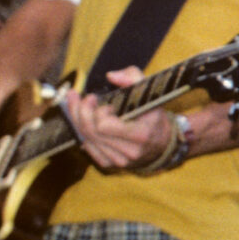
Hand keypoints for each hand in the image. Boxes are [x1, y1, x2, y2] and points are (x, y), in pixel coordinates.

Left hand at [59, 68, 174, 173]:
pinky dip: (81, 132)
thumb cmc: (153, 116)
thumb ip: (133, 78)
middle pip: (91, 132)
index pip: (104, 126)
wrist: (162, 143)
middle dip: (81, 111)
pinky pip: (87, 147)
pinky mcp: (109, 163)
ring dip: (77, 119)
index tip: (102, 100)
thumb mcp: (150, 93)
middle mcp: (129, 151)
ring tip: (76, 103)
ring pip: (86, 139)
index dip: (98, 111)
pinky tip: (81, 120)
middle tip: (82, 97)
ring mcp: (118, 160)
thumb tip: (110, 76)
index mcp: (141, 135)